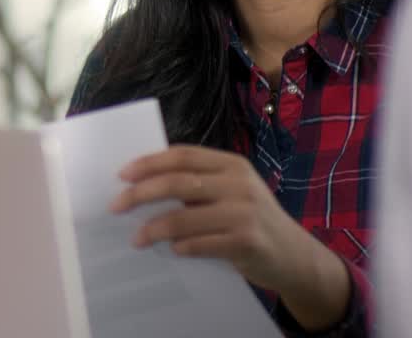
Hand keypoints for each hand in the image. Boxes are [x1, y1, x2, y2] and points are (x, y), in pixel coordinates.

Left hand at [112, 145, 349, 328]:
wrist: (295, 255)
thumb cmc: (251, 219)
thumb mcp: (231, 191)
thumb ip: (197, 183)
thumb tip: (141, 184)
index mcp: (231, 164)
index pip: (182, 156)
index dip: (148, 163)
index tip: (121, 175)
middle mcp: (239, 184)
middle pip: (177, 183)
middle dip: (140, 194)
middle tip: (115, 206)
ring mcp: (245, 213)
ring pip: (184, 216)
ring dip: (153, 228)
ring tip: (137, 238)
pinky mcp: (247, 242)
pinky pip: (201, 243)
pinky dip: (180, 247)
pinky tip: (170, 250)